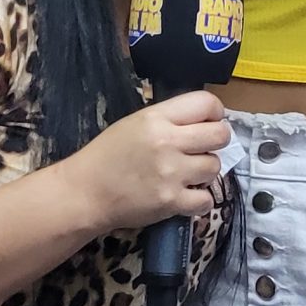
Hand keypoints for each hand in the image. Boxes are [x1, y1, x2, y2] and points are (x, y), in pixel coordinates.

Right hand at [60, 91, 228, 231]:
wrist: (85, 192)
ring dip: (205, 171)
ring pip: (215, 166)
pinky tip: (185, 196)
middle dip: (216, 141)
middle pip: (220, 135)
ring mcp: (171, 173)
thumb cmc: (108, 155)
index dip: (214, 113)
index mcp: (157, 118)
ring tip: (187, 174)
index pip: (207, 103)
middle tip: (202, 149)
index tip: (208, 123)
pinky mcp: (171, 202)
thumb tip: (205, 121)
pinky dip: (199, 200)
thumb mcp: (135, 124)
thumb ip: (169, 119)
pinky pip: (207, 200)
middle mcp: (167, 142)